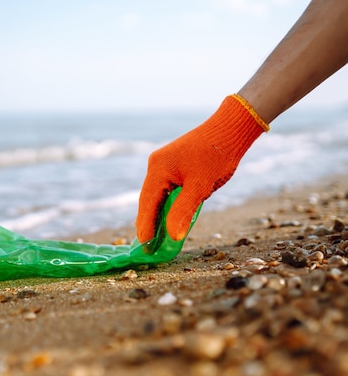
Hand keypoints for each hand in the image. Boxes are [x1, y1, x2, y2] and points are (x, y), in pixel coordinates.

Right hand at [135, 94, 267, 243]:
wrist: (231, 128)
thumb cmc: (217, 155)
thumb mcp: (200, 187)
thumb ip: (183, 211)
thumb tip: (173, 236)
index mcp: (158, 169)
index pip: (147, 203)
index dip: (145, 226)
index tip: (145, 246)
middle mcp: (156, 165)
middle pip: (148, 199)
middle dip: (148, 222)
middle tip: (148, 245)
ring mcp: (163, 164)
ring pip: (156, 195)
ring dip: (157, 214)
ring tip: (155, 236)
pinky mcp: (173, 164)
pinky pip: (164, 189)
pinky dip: (165, 204)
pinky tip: (168, 216)